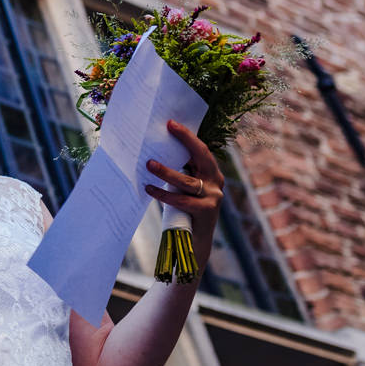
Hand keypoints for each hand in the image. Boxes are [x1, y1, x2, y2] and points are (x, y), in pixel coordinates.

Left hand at [144, 120, 223, 235]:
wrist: (194, 242)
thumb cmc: (184, 210)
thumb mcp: (183, 187)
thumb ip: (178, 172)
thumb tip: (153, 153)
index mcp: (211, 172)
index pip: (201, 149)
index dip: (187, 136)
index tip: (170, 123)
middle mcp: (216, 181)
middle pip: (201, 157)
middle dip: (184, 141)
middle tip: (165, 130)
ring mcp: (213, 196)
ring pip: (187, 181)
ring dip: (166, 171)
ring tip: (148, 164)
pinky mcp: (206, 211)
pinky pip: (182, 200)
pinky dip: (164, 194)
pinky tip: (149, 189)